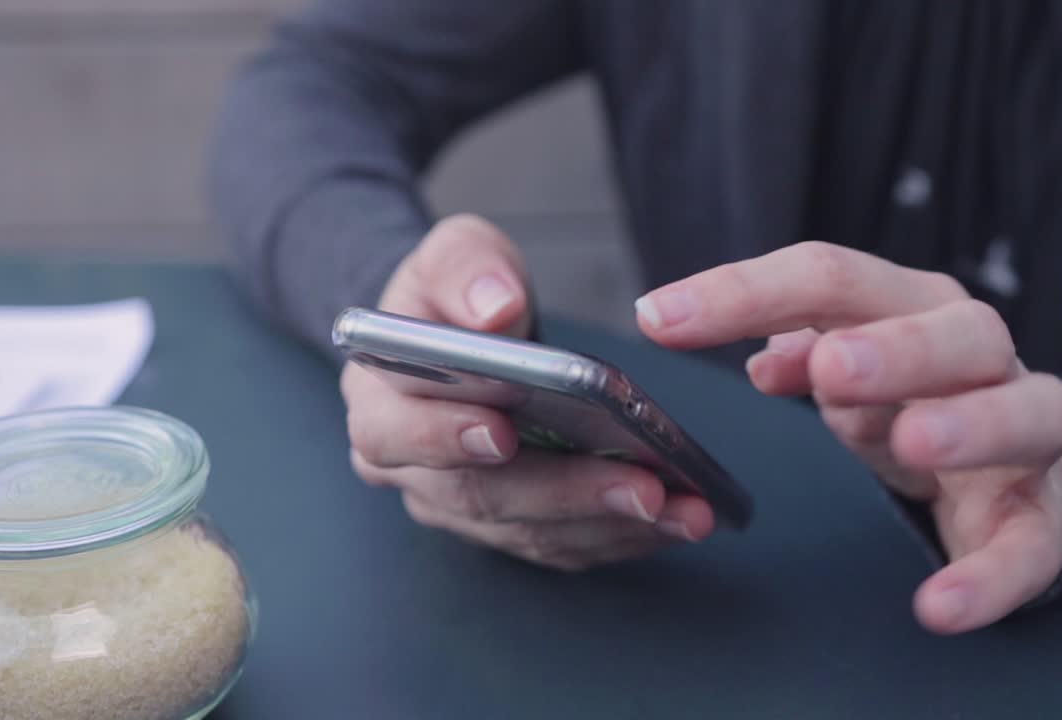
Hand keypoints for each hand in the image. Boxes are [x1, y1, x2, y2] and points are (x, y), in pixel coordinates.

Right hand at [343, 215, 713, 570]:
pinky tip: (677, 519)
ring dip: (609, 524)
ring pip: (529, 531)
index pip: (393, 434)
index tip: (503, 431)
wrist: (467, 335)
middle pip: (478, 497)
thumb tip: (495, 309)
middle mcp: (410, 471)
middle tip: (641, 486)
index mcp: (379, 402)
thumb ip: (467, 269)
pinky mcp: (509, 527)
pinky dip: (622, 536)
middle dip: (565, 493)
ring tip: (682, 508)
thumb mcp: (457, 255)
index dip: (444, 438)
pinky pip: (564, 546)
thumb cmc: (458, 296)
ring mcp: (460, 508)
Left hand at [635, 241, 1061, 631]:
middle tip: (832, 369)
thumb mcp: (846, 367)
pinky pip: (1030, 544)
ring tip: (913, 443)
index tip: (658, 318)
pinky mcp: (1041, 516)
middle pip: (952, 332)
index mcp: (910, 305)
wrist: (1012, 459)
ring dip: (969, 426)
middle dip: (895, 348)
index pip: (830, 278)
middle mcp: (977, 355)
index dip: (743, 292)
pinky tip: (938, 605)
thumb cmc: (909, 395)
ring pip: (1027, 412)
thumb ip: (800, 349)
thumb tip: (761, 360)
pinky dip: (990, 577)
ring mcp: (1023, 432)